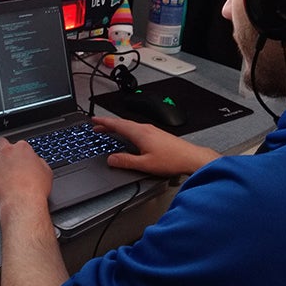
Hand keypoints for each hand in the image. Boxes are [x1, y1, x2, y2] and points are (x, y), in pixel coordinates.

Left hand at [0, 137, 52, 209]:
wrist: (22, 200)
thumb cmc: (35, 189)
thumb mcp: (46, 172)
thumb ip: (40, 163)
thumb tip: (37, 162)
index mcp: (23, 149)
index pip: (18, 144)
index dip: (18, 151)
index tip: (18, 157)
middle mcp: (7, 152)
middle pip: (0, 141)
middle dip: (1, 147)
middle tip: (3, 155)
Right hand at [92, 115, 220, 177]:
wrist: (191, 158)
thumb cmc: (172, 160)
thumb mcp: (145, 164)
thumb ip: (126, 161)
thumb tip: (111, 159)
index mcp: (140, 133)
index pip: (117, 124)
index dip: (104, 122)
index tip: (94, 120)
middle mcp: (146, 129)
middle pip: (123, 123)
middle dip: (108, 124)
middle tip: (97, 126)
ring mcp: (152, 130)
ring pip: (130, 125)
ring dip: (118, 127)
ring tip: (110, 131)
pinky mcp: (158, 134)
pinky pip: (138, 128)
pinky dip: (128, 130)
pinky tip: (129, 136)